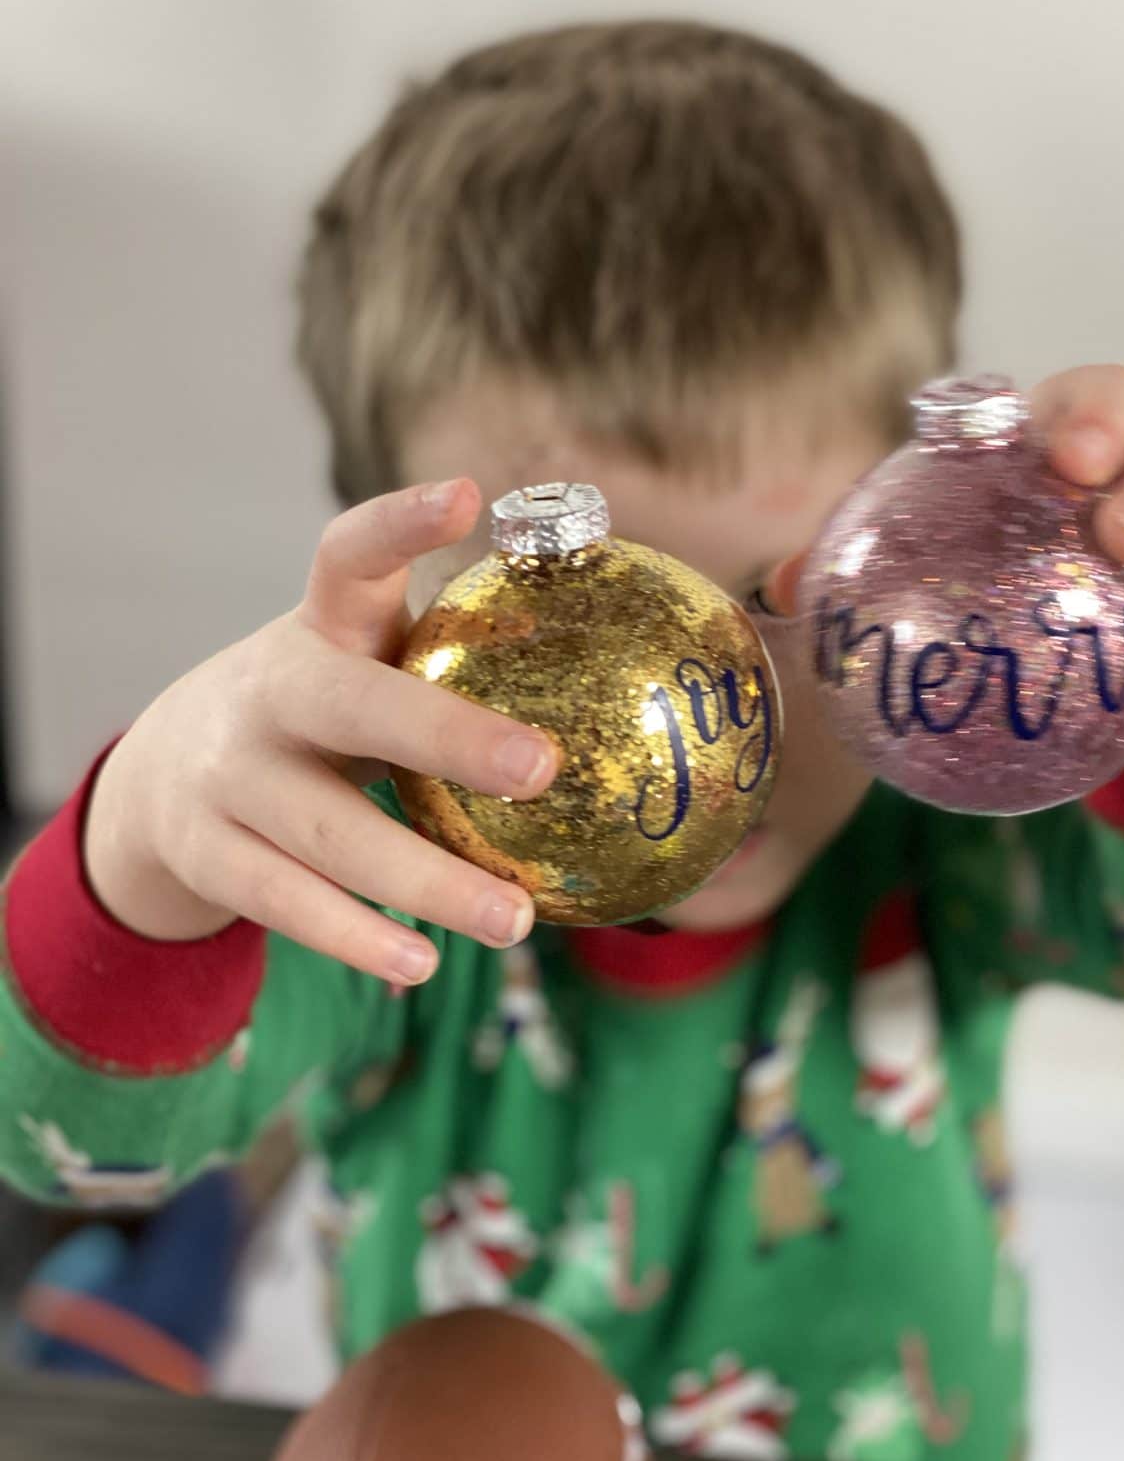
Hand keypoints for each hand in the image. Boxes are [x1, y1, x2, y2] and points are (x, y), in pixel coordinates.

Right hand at [84, 480, 557, 983]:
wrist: (162, 781)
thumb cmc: (322, 718)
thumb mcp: (368, 667)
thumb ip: (458, 660)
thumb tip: (624, 676)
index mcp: (319, 628)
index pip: (349, 555)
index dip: (402, 523)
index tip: (468, 493)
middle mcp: (269, 692)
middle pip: (352, 708)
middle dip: (446, 737)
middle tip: (543, 768)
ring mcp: (228, 776)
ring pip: (328, 833)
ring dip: (426, 882)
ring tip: (518, 921)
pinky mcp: (207, 855)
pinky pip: (287, 904)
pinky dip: (357, 939)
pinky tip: (422, 966)